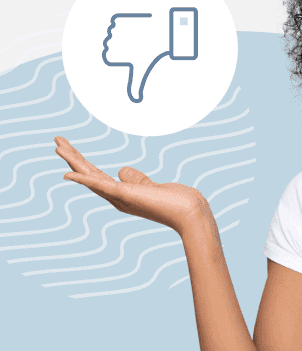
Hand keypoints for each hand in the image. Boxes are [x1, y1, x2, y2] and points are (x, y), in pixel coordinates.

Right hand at [54, 136, 210, 233]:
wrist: (190, 214)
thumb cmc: (176, 202)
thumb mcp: (151, 186)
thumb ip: (136, 179)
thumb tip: (121, 170)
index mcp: (122, 194)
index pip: (97, 175)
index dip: (82, 162)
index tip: (69, 148)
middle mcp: (117, 198)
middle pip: (89, 174)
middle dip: (72, 157)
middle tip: (57, 140)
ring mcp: (120, 197)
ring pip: (91, 177)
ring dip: (73, 162)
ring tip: (57, 147)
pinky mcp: (126, 195)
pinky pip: (101, 186)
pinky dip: (84, 180)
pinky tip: (68, 173)